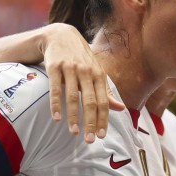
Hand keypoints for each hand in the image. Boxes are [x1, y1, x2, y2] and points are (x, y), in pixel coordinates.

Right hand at [41, 23, 123, 142]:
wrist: (60, 35)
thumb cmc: (81, 58)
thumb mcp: (96, 72)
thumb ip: (106, 92)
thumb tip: (121, 109)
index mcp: (99, 75)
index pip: (104, 101)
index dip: (104, 119)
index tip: (102, 136)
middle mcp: (86, 72)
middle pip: (90, 101)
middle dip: (91, 121)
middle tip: (90, 140)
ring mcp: (70, 69)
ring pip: (73, 96)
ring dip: (74, 116)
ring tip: (74, 132)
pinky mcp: (54, 67)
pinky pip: (55, 88)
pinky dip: (55, 104)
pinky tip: (56, 118)